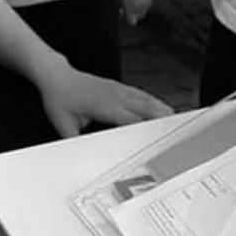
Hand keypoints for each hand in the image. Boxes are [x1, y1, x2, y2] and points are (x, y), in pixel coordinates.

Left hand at [36, 61, 172, 137]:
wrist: (56, 76)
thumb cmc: (59, 98)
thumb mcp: (63, 125)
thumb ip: (76, 142)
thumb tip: (85, 158)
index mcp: (104, 105)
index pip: (131, 119)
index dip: (147, 129)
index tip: (160, 138)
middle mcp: (114, 95)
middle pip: (144, 108)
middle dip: (162, 118)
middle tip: (179, 129)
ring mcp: (116, 89)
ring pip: (144, 99)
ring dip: (161, 108)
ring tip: (176, 118)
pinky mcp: (116, 86)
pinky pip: (139, 93)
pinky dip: (153, 100)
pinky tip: (160, 106)